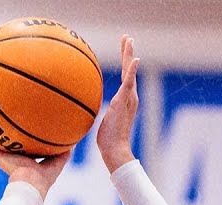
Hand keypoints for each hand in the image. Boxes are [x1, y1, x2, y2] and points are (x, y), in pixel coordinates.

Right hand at [0, 127, 70, 199]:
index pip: (20, 147)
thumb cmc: (44, 177)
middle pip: (3, 144)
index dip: (19, 139)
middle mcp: (11, 158)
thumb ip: (65, 152)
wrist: (31, 184)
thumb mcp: (57, 161)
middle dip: (0, 134)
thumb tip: (75, 141)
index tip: (18, 129)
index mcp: (24, 159)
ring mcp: (2, 157)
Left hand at [96, 34, 138, 173]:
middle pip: (129, 70)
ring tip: (129, 40)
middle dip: (128, 52)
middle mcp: (130, 96)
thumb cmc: (108, 140)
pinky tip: (135, 59)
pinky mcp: (125, 101)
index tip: (124, 48)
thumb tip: (86, 109)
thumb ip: (99, 111)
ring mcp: (129, 98)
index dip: (125, 62)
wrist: (115, 149)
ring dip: (129, 55)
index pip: (125, 77)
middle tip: (127, 37)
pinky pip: (129, 83)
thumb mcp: (102, 120)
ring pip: (130, 72)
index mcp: (125, 100)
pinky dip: (132, 70)